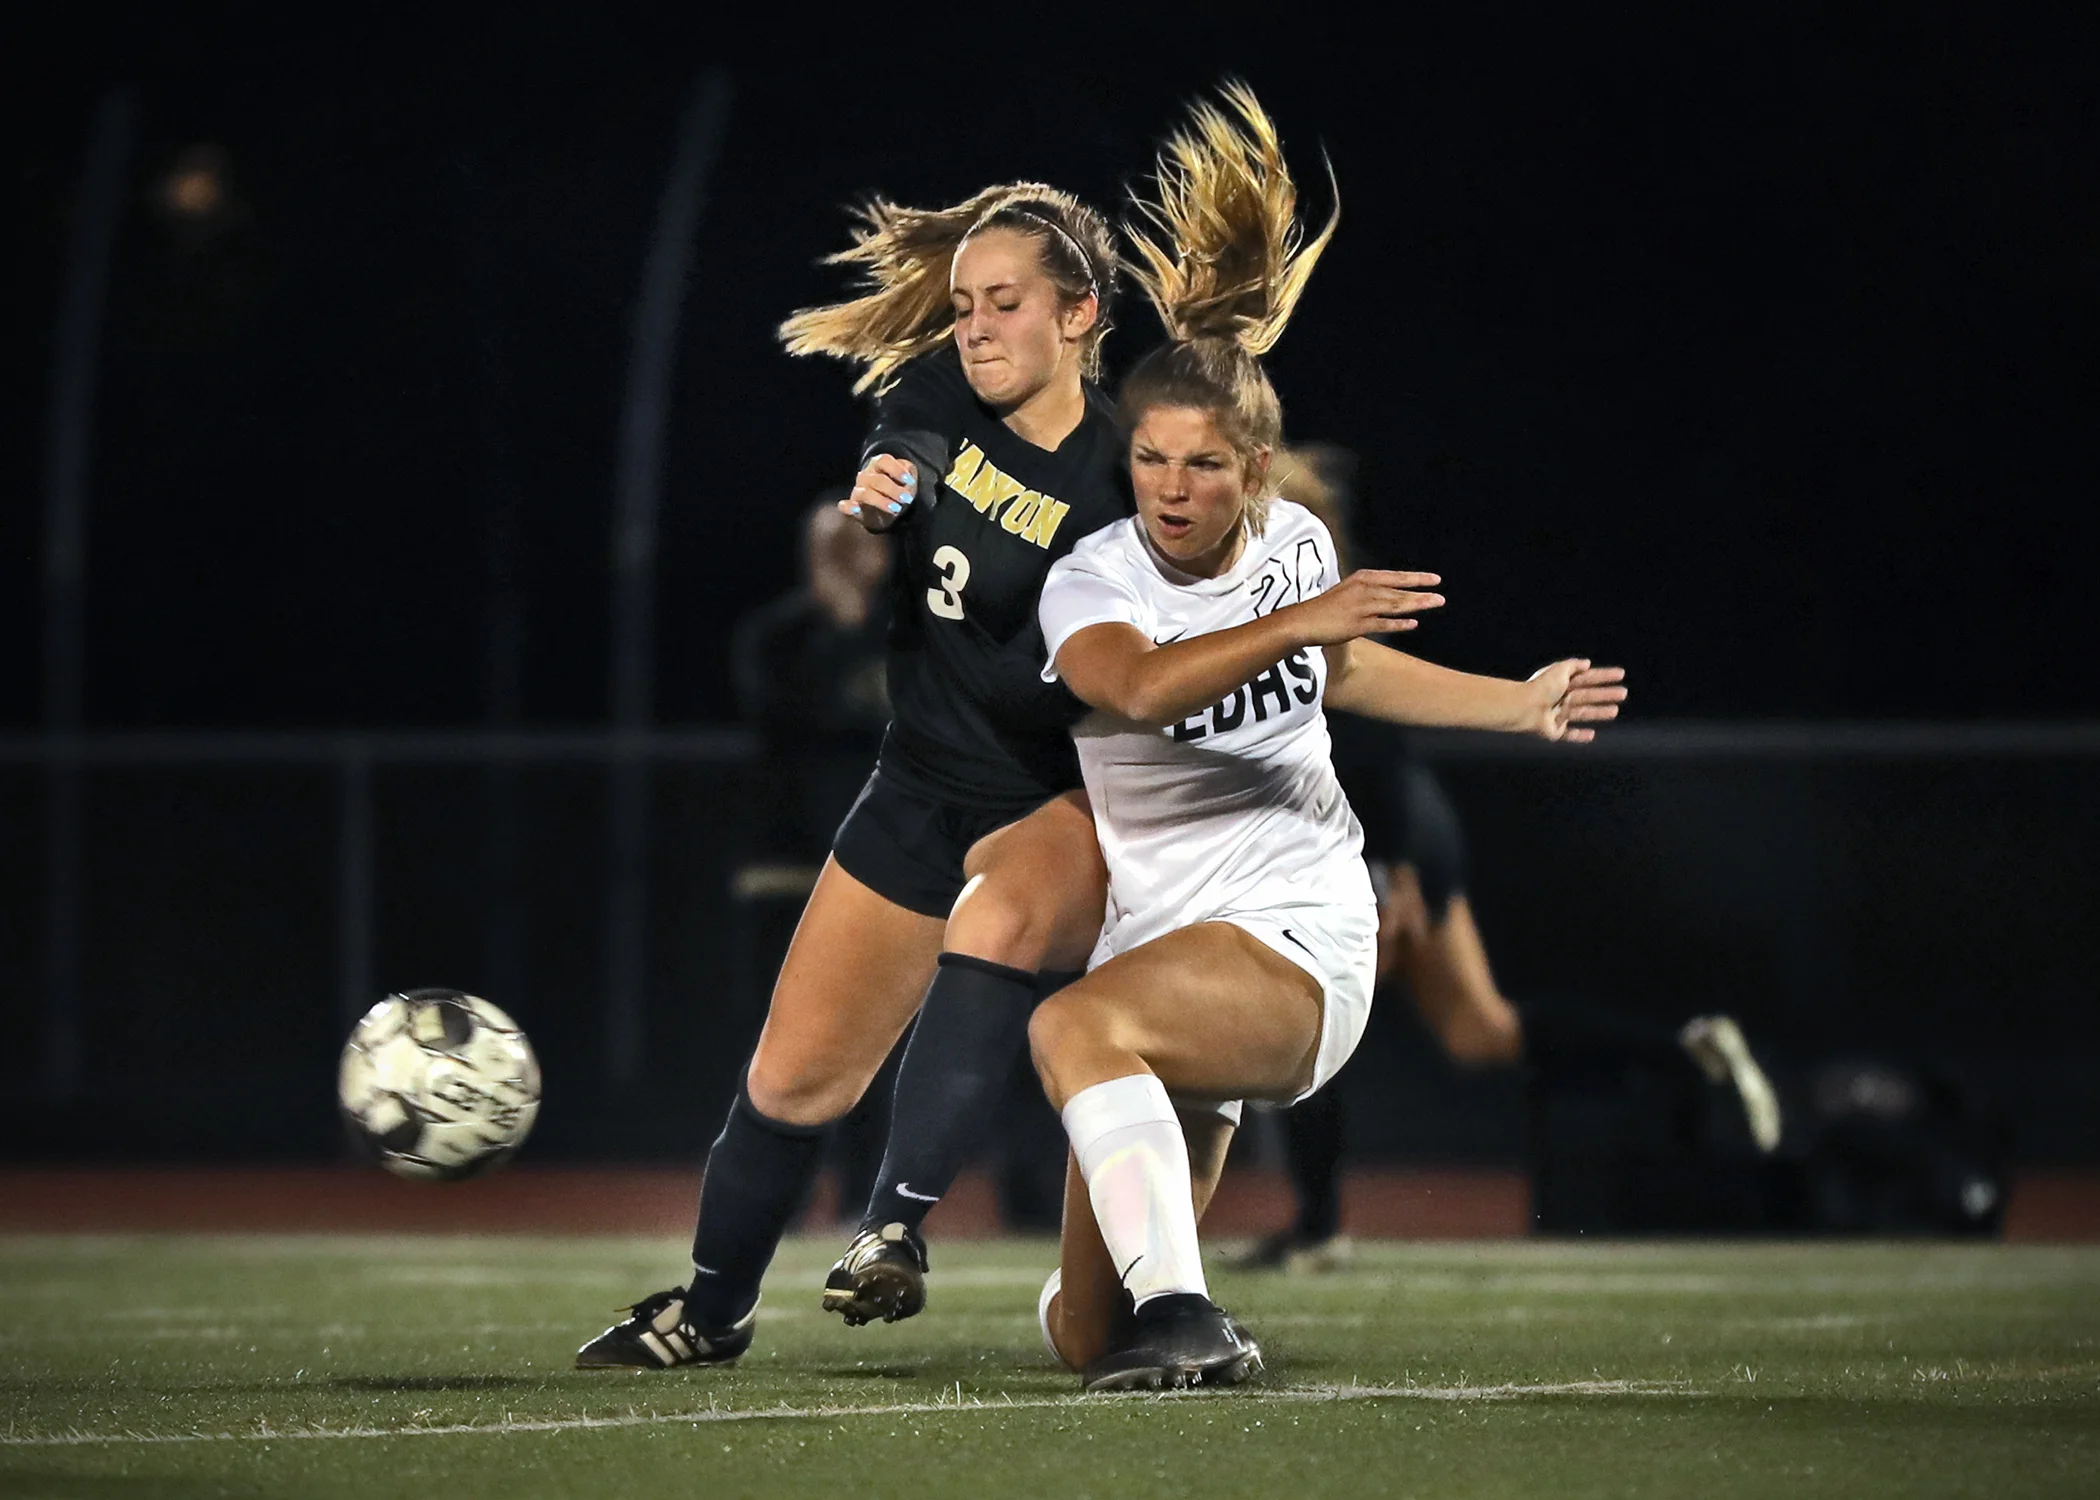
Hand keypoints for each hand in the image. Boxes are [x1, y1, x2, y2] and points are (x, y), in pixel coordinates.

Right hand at [840, 455, 917, 531]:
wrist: (884, 511)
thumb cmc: (896, 490)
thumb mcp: (906, 480)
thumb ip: (909, 472)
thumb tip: (907, 472)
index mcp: (877, 465)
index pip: (884, 460)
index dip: (897, 469)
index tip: (909, 480)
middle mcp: (865, 476)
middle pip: (877, 479)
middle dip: (894, 490)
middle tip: (907, 499)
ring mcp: (857, 491)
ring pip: (865, 493)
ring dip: (881, 501)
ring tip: (896, 508)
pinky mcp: (853, 506)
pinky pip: (845, 506)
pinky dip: (848, 507)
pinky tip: (856, 509)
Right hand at [1283, 569, 1444, 646]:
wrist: (1303, 621)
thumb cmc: (1325, 608)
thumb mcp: (1348, 592)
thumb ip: (1368, 591)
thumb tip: (1389, 595)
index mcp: (1362, 579)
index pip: (1394, 577)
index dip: (1415, 578)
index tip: (1435, 579)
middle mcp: (1363, 590)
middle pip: (1398, 591)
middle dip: (1421, 592)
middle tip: (1441, 596)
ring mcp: (1360, 607)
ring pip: (1394, 605)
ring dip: (1416, 605)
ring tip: (1435, 604)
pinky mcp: (1356, 625)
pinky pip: (1381, 623)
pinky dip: (1398, 623)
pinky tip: (1413, 624)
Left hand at [1521, 659, 1627, 741]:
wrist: (1525, 708)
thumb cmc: (1541, 687)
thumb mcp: (1559, 669)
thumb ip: (1573, 665)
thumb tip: (1587, 663)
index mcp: (1561, 683)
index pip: (1587, 678)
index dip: (1604, 676)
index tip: (1621, 674)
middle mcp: (1560, 698)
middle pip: (1587, 696)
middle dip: (1605, 694)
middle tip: (1624, 693)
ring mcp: (1557, 715)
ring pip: (1583, 713)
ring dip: (1599, 712)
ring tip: (1615, 711)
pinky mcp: (1554, 731)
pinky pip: (1569, 734)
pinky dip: (1580, 736)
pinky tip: (1593, 735)